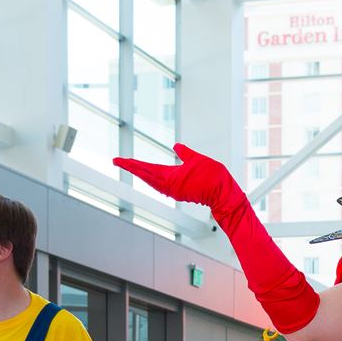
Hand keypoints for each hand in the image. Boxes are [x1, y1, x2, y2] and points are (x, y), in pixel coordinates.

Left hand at [115, 145, 244, 219]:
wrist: (224, 194)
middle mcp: (169, 186)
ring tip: (131, 167)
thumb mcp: (197, 159)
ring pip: (152, 181)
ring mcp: (174, 191)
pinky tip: (150, 177)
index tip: (117, 160)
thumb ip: (184, 153)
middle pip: (145, 175)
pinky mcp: (180, 192)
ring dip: (141, 174)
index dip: (130, 164)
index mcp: (170, 177)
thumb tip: (176, 146)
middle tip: (117, 161)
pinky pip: (160, 185)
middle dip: (131, 167)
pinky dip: (152, 179)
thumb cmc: (213, 176)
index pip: (144, 169)